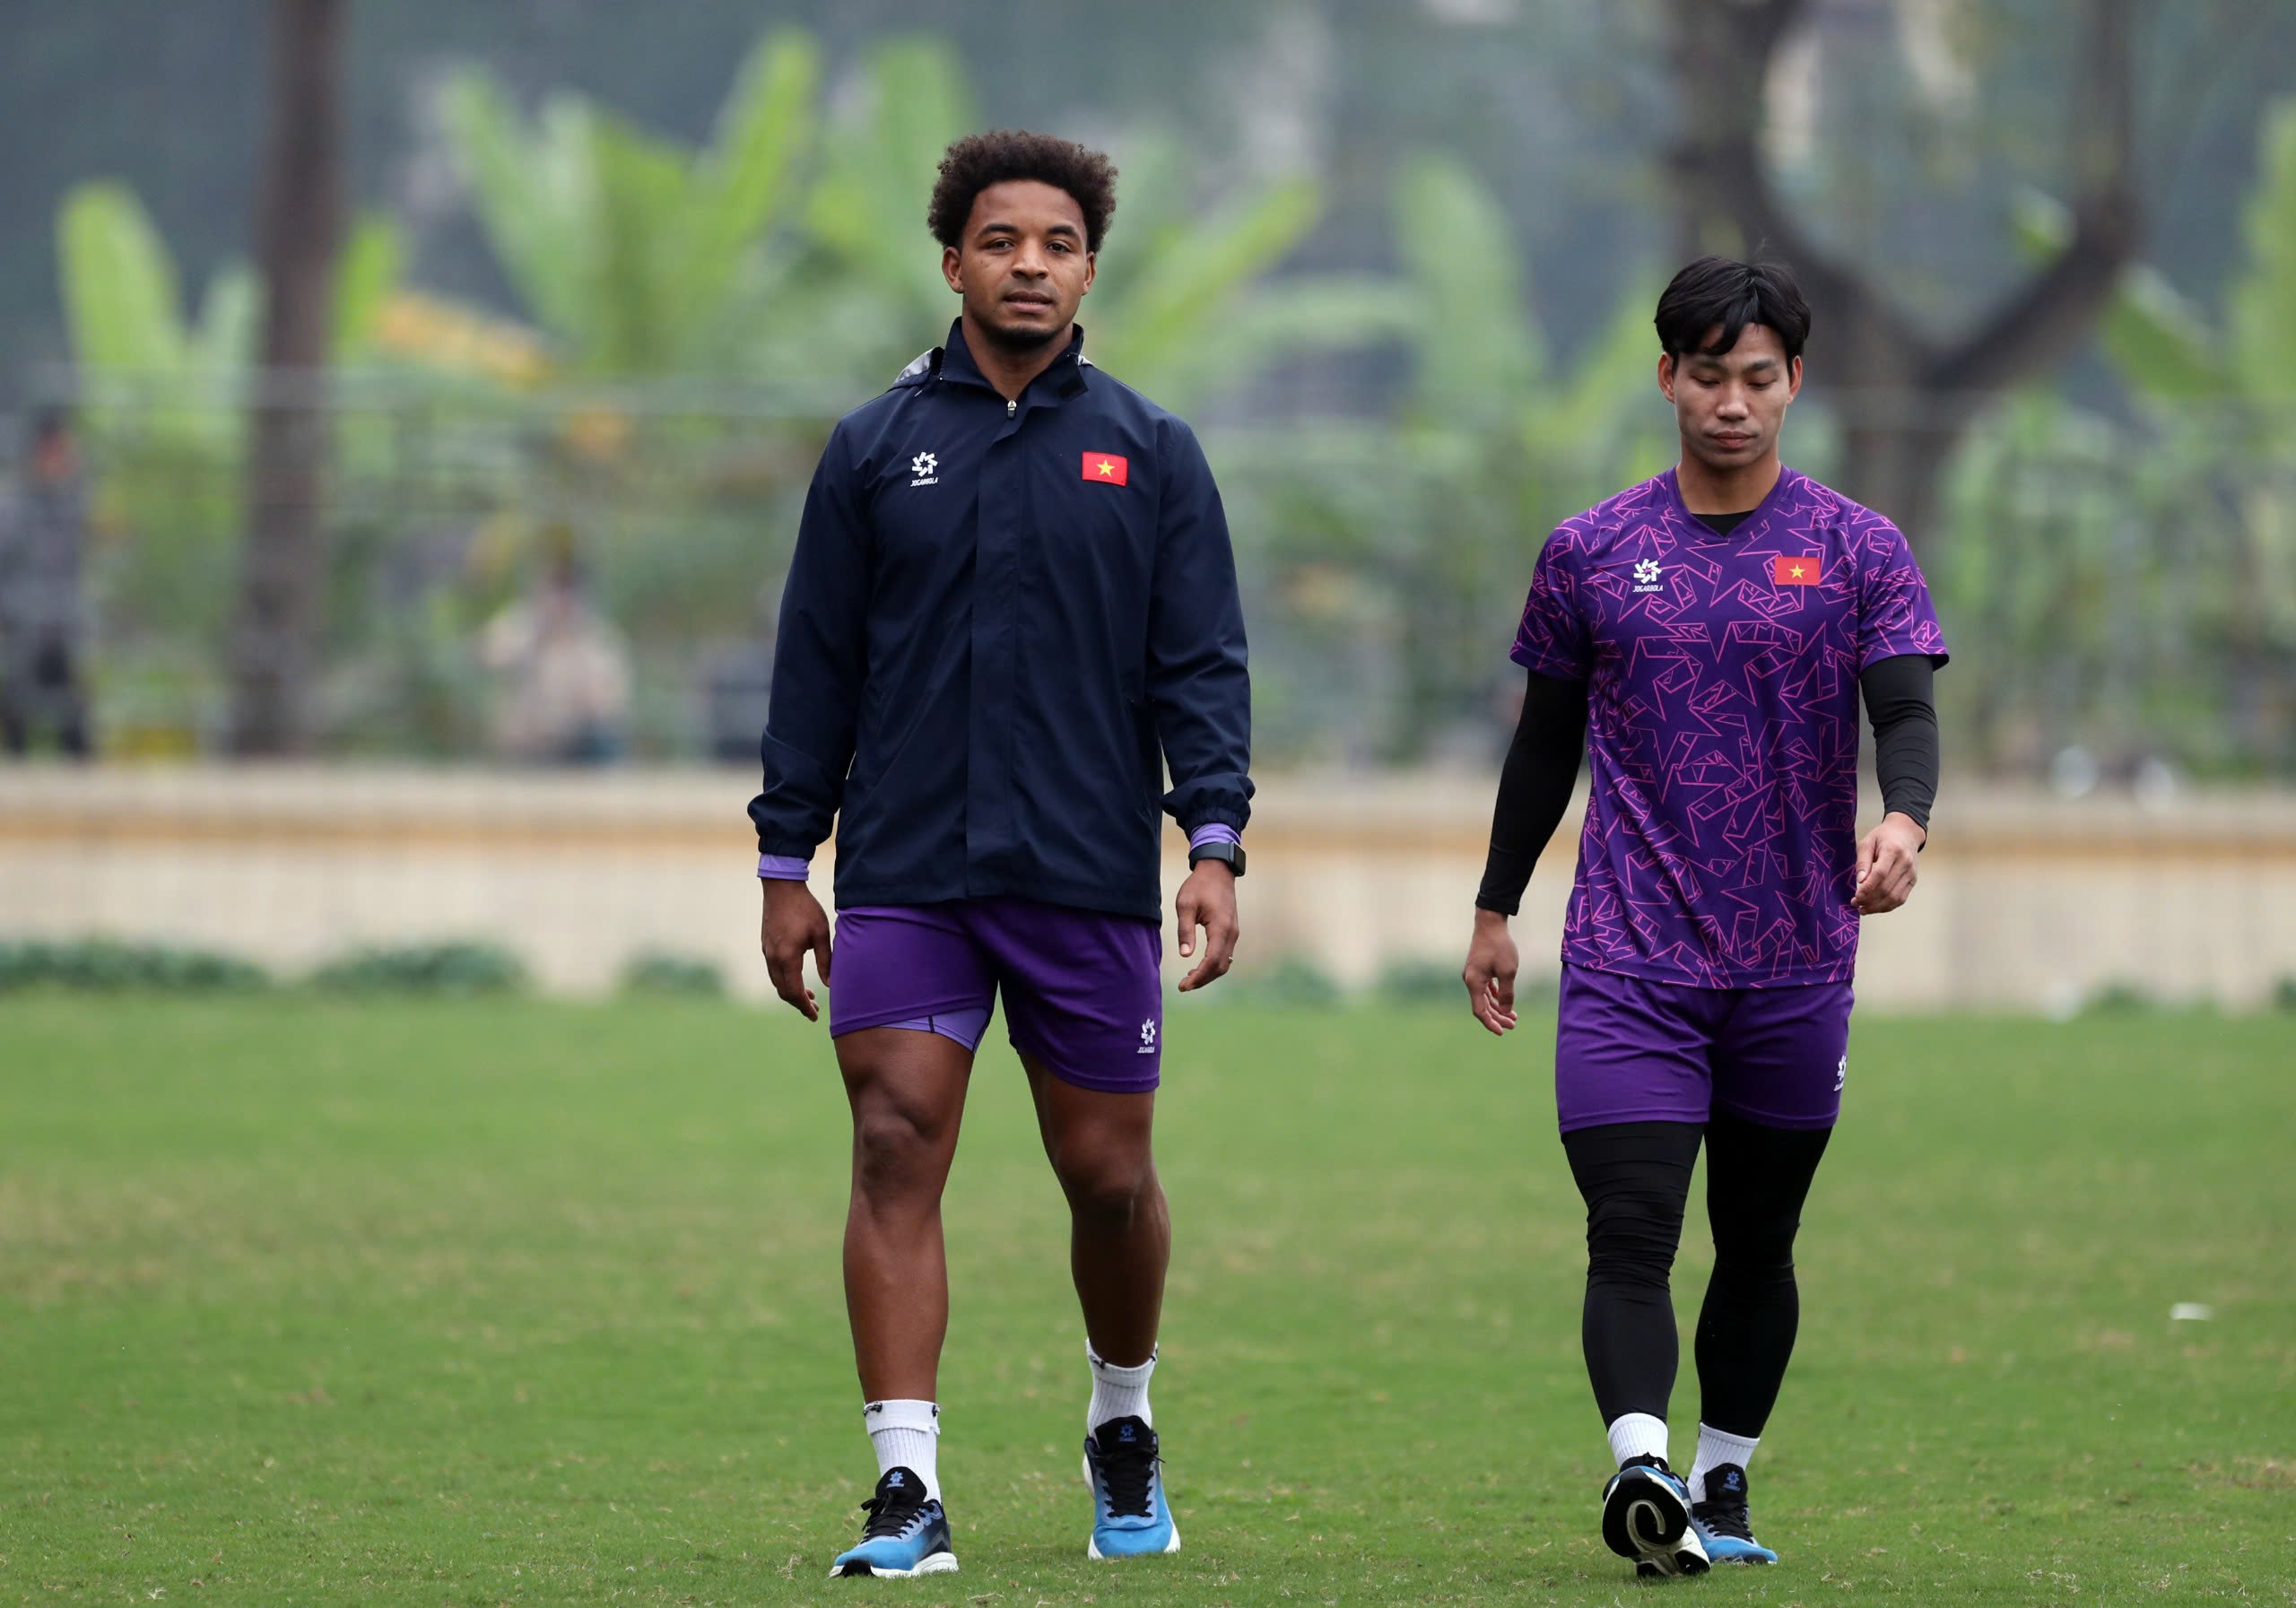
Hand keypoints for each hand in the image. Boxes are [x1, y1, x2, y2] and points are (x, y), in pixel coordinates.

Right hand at [760, 878, 832, 1019]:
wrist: (781, 887)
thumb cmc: (805, 908)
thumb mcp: (821, 934)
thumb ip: (826, 960)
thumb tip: (830, 984)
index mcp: (787, 957)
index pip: (794, 992)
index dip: (804, 1007)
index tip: (814, 1016)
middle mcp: (773, 958)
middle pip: (783, 991)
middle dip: (798, 1004)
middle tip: (814, 1010)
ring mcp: (767, 952)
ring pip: (777, 982)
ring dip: (791, 992)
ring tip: (808, 996)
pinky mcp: (766, 945)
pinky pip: (773, 971)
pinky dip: (785, 981)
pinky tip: (797, 978)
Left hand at [1174, 861, 1238, 991]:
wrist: (1217, 871)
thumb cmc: (1199, 885)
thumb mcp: (1185, 905)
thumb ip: (1185, 930)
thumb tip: (1185, 955)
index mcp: (1220, 927)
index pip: (1212, 960)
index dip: (1199, 976)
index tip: (1184, 985)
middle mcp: (1231, 933)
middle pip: (1220, 966)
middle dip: (1203, 979)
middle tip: (1184, 986)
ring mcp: (1233, 933)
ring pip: (1224, 963)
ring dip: (1208, 974)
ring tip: (1189, 980)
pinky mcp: (1231, 932)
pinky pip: (1224, 955)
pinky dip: (1213, 965)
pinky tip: (1198, 967)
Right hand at [1462, 908, 1519, 1035]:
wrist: (1490, 923)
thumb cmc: (1500, 946)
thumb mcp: (1508, 971)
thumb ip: (1507, 993)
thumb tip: (1507, 1010)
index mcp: (1474, 982)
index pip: (1480, 1011)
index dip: (1490, 1023)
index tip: (1502, 1032)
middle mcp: (1470, 980)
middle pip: (1482, 1006)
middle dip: (1497, 1017)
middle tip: (1513, 1025)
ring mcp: (1473, 974)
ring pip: (1484, 998)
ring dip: (1497, 1007)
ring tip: (1513, 1016)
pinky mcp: (1478, 968)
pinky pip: (1485, 988)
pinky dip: (1495, 996)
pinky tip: (1504, 1001)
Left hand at [1852, 812, 1925, 914]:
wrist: (1905, 833)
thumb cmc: (1883, 837)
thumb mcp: (1867, 842)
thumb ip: (1863, 861)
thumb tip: (1860, 881)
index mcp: (1893, 850)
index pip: (1881, 874)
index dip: (1868, 888)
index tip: (1856, 897)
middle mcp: (1905, 863)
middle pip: (1887, 888)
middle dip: (1869, 900)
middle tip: (1855, 903)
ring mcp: (1911, 873)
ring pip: (1895, 897)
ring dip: (1877, 907)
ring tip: (1863, 909)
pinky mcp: (1913, 881)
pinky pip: (1901, 898)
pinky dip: (1887, 906)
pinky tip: (1875, 907)